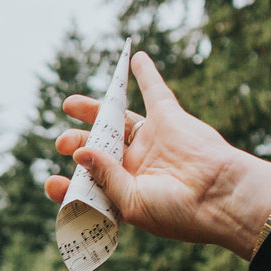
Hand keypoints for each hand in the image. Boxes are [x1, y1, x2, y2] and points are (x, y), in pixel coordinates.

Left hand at [45, 52, 270, 260]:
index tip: (50, 182)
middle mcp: (137, 166)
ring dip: (95, 110)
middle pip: (99, 148)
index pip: (89, 185)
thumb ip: (105, 177)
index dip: (68, 184)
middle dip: (77, 142)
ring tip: (69, 104)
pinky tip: (134, 60)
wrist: (220, 197)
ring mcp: (153, 141)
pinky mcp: (170, 120)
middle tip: (61, 142)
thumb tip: (79, 151)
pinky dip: (145, 75)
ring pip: (117, 120)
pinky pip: (155, 92)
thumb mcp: (132, 202)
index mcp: (126, 193)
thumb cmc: (176, 211)